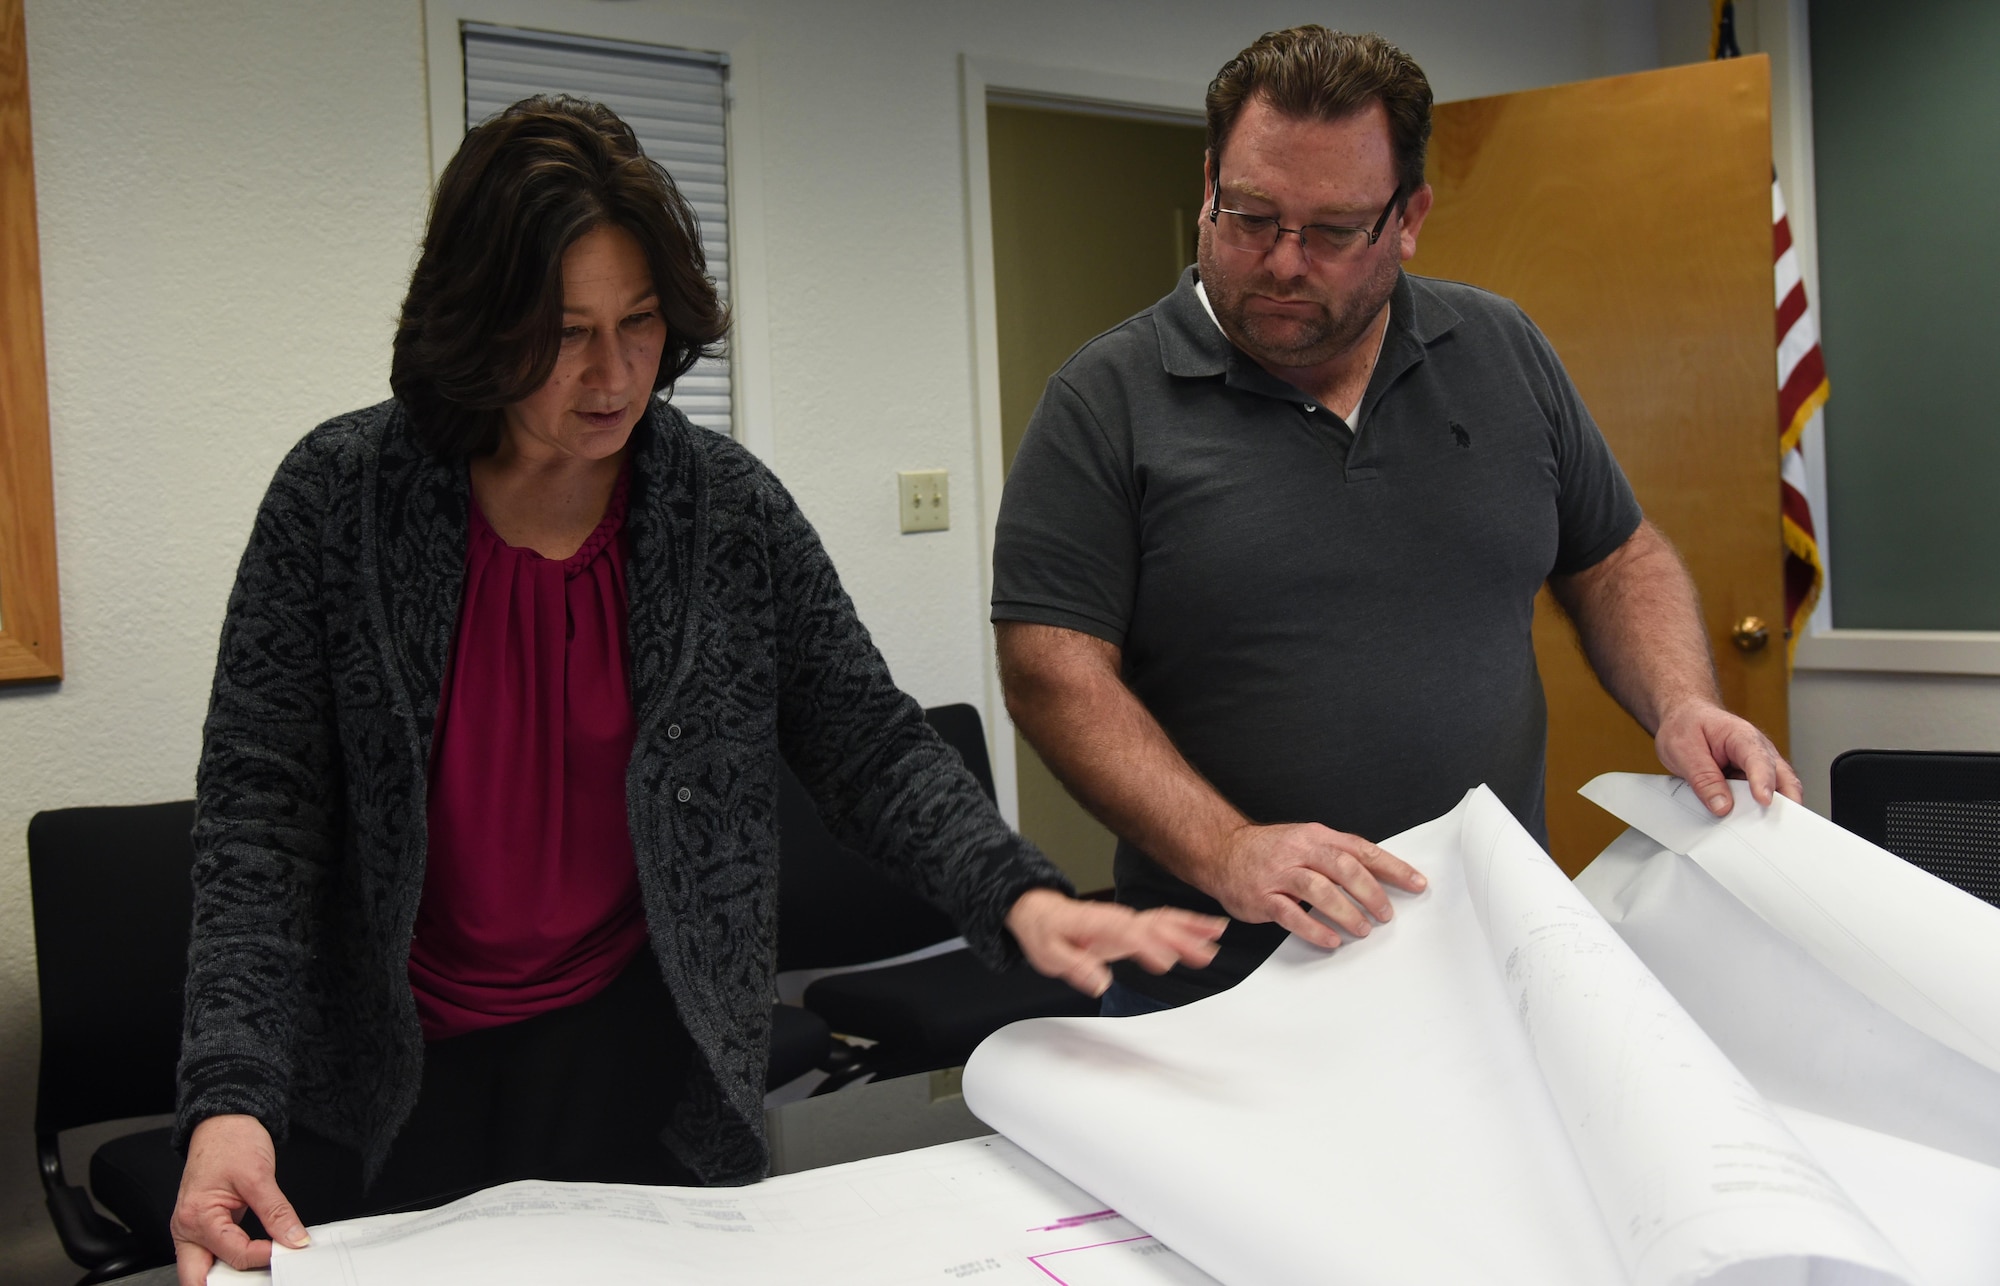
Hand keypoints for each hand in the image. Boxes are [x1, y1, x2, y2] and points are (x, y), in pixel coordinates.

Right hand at [172, 1114, 309, 1285]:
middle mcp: (187, 1229)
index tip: (288, 1249)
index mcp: (196, 1217)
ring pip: (205, 1270)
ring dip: (229, 1276)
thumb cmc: (231, 1141)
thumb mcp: (259, 1176)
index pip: (233, 1253)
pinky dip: (231, 1262)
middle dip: (227, 1284)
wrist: (223, 1121)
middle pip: (200, 1277)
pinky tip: (253, 1262)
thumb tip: (294, 1238)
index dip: (264, 1256)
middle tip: (261, 1280)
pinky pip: (214, 1254)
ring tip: (259, 1275)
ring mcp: (193, 1230)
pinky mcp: (205, 1227)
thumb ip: (277, 1212)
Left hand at [1005, 888, 1224, 996]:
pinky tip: (1209, 929)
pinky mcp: (1134, 924)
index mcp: (1098, 925)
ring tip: (1218, 935)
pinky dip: (1188, 923)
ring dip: (1191, 928)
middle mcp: (1119, 919)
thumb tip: (1100, 982)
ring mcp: (1129, 919)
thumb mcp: (1050, 955)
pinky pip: (1165, 920)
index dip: (1147, 947)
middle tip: (1206, 955)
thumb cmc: (1046, 933)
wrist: (1042, 911)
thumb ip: (1075, 967)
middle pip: (1154, 926)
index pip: (1127, 935)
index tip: (1166, 963)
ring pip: (1165, 920)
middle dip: (1180, 938)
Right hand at [1199, 823, 1426, 951]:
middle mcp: (1299, 851)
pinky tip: (1331, 939)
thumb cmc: (1271, 850)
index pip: (1362, 850)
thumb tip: (1379, 877)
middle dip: (1371, 893)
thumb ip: (1338, 855)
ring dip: (1346, 912)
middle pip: (1344, 868)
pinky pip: (1291, 915)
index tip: (1417, 883)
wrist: (1222, 850)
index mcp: (1316, 837)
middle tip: (1386, 914)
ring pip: (1319, 890)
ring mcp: (1279, 874)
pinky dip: (1314, 928)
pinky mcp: (1263, 897)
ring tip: (1363, 929)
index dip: (1392, 868)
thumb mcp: (1306, 841)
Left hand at [1654, 698, 1803, 814]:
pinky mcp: (1751, 780)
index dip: (1763, 782)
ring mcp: (1758, 767)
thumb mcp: (1684, 751)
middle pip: (1784, 779)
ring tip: (1761, 833)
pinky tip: (1748, 826)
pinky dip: (1758, 812)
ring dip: (1772, 811)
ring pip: (1777, 792)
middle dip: (1786, 803)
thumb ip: (1703, 779)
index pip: (1759, 760)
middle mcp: (1759, 751)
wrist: (1686, 717)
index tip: (1764, 801)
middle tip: (1778, 828)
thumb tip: (1722, 806)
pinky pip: (1760, 799)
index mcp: (1742, 737)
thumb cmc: (1687, 726)